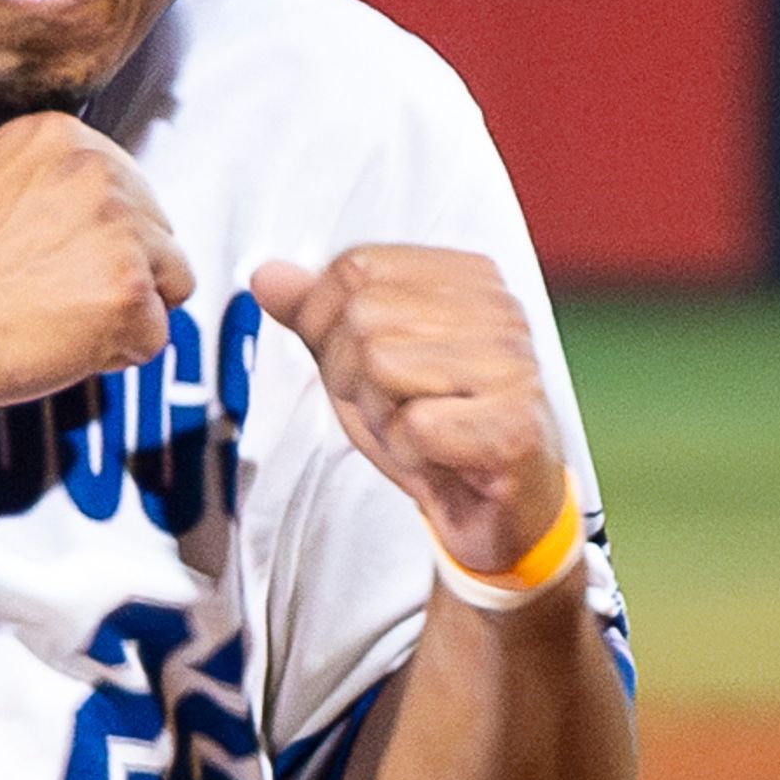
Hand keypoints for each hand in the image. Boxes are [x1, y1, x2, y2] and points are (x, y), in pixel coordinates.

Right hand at [0, 117, 188, 414]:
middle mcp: (99, 172)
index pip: (133, 191)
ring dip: (125, 312)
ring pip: (169, 284)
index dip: (104, 240)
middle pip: (160, 235)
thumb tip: (95, 203)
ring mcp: (120, 231)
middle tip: (57, 297)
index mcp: (65, 136)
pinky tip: (63, 344)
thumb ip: (49, 181)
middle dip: (123, 274)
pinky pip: (154, 337)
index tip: (68, 259)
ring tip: (61, 319)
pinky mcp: (129, 291)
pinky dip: (117, 355)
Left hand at [256, 245, 565, 581]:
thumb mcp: (362, 365)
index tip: (360, 370)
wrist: (497, 513)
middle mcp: (497, 310)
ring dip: (383, 418)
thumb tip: (265, 275)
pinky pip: (416, 426)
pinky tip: (441, 460)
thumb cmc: (436, 430)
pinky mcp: (513, 424)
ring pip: (383, 366)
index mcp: (465, 277)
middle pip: (364, 317)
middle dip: (354, 380)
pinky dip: (410, 455)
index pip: (356, 266)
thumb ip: (317, 316)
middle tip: (396, 411)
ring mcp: (511, 364)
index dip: (327, 324)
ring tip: (420, 434)